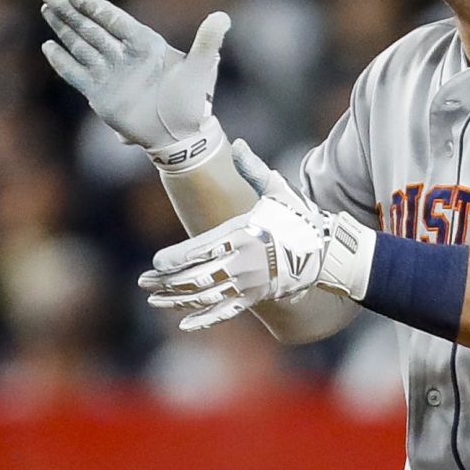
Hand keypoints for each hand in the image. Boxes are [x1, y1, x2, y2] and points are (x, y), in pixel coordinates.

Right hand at [40, 0, 229, 157]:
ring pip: (81, 45)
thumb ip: (208, 42)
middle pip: (91, 28)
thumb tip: (224, 17)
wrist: (181, 136)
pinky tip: (49, 47)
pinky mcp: (101, 95)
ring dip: (63, 28)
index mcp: (145, 45)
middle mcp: (125, 56)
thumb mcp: (201, 69)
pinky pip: (77, 75)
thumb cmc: (193, 102)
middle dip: (70, 11)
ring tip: (46, 8)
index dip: (94, 7)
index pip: (114, 20)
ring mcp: (111, 75)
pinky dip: (63, 62)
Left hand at [140, 174, 375, 330]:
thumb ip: (254, 169)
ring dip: (177, 301)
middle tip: (143, 283)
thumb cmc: (299, 220)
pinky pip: (225, 313)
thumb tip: (238, 143)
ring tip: (154, 301)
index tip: (156, 264)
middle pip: (196, 277)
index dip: (175, 260)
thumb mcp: (278, 191)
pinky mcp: (254, 299)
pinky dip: (204, 320)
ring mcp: (248, 284)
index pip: (199, 251)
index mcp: (241, 236)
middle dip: (166, 282)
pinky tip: (184, 325)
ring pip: (205, 297)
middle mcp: (241, 263)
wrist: (326, 253)